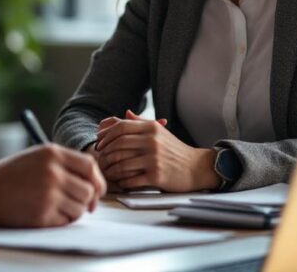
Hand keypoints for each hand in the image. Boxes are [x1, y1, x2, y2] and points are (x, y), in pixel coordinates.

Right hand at [0, 144, 106, 227]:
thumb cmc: (11, 175)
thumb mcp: (37, 156)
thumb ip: (65, 164)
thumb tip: (93, 183)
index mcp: (52, 154)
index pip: (90, 166)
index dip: (98, 180)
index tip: (97, 190)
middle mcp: (53, 172)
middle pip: (88, 190)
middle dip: (86, 200)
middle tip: (79, 204)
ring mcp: (49, 194)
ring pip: (80, 207)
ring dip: (73, 211)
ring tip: (57, 207)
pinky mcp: (43, 214)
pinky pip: (66, 220)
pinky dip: (61, 220)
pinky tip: (46, 213)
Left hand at [95, 110, 217, 191]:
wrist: (196, 168)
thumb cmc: (175, 150)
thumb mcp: (160, 132)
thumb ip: (141, 123)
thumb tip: (125, 113)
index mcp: (151, 128)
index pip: (121, 127)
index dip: (106, 135)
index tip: (99, 143)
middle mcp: (152, 141)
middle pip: (118, 145)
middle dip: (105, 153)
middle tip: (100, 160)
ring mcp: (153, 158)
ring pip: (122, 163)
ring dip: (111, 170)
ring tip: (107, 173)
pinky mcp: (156, 176)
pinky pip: (131, 179)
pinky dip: (122, 182)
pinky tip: (119, 182)